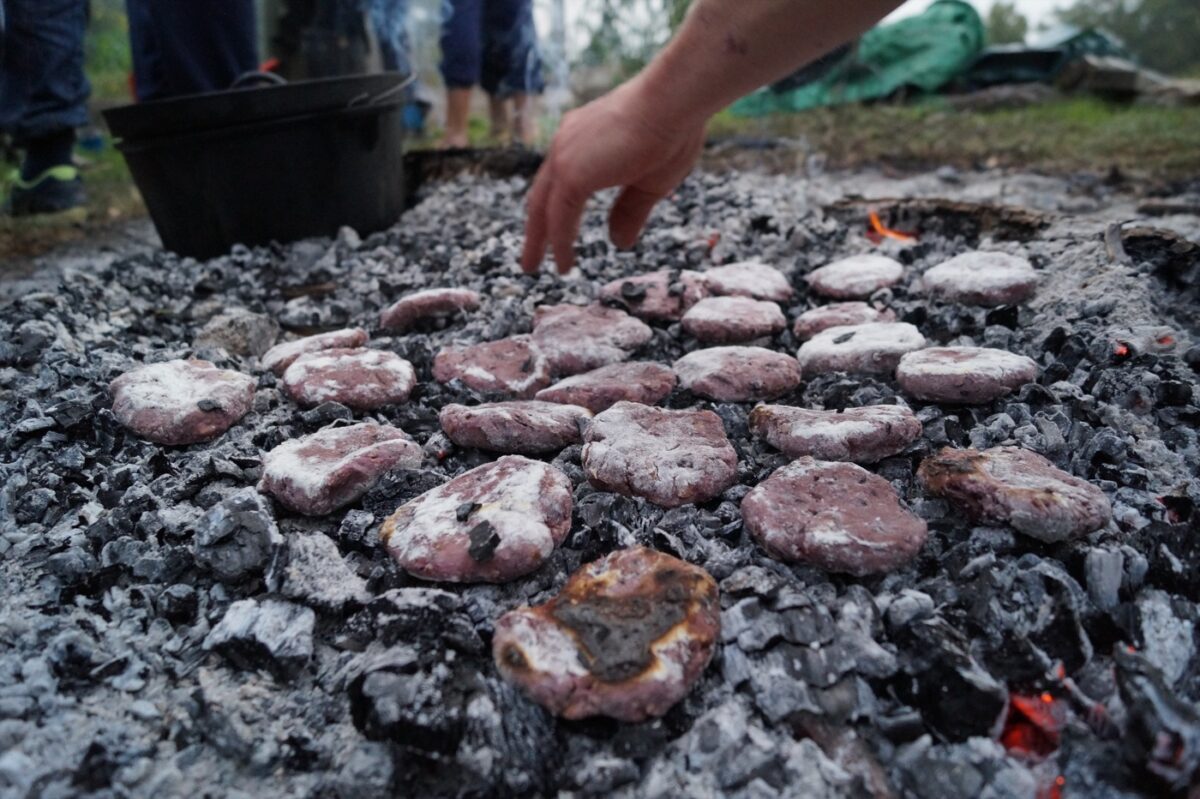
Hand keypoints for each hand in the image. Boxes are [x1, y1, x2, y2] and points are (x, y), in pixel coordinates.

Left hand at [520, 77, 705, 273]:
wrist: (674, 103)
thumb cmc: (671, 133)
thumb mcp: (648, 183)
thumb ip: (629, 212)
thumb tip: (618, 243)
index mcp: (582, 138)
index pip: (558, 180)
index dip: (553, 208)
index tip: (552, 231)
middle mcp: (566, 143)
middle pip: (541, 195)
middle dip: (535, 229)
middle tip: (530, 257)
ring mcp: (565, 156)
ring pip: (543, 207)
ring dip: (538, 240)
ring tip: (532, 268)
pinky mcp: (571, 173)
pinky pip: (558, 217)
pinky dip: (558, 242)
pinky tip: (564, 264)